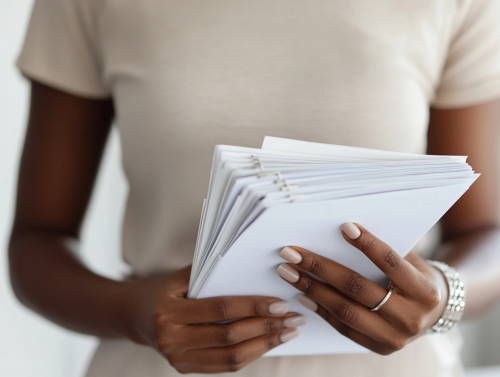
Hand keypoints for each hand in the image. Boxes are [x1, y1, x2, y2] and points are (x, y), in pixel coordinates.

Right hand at [125, 266, 303, 373]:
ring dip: (265, 345)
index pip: (220, 309)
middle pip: (230, 336)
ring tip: (288, 333)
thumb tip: (256, 272)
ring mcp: (177, 359)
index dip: (253, 307)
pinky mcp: (184, 369)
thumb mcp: (181, 276)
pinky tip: (268, 343)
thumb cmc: (163, 289)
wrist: (134, 315)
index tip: (280, 303)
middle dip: (267, 327)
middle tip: (293, 318)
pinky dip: (251, 355)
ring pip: (231, 357)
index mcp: (169, 312)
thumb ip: (212, 274)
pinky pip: (225, 366)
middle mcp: (172, 339)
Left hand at [276, 223, 447, 354]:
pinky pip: (344, 328)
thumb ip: (384, 250)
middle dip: (320, 268)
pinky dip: (321, 309)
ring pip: (345, 311)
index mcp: (424, 291)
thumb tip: (342, 231)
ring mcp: (394, 338)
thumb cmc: (416, 276)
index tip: (344, 227)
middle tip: (291, 253)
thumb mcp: (411, 260)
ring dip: (311, 289)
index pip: (391, 263)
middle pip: (358, 289)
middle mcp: (411, 318)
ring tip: (288, 272)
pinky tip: (302, 294)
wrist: (434, 313)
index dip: (368, 244)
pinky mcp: (379, 348)